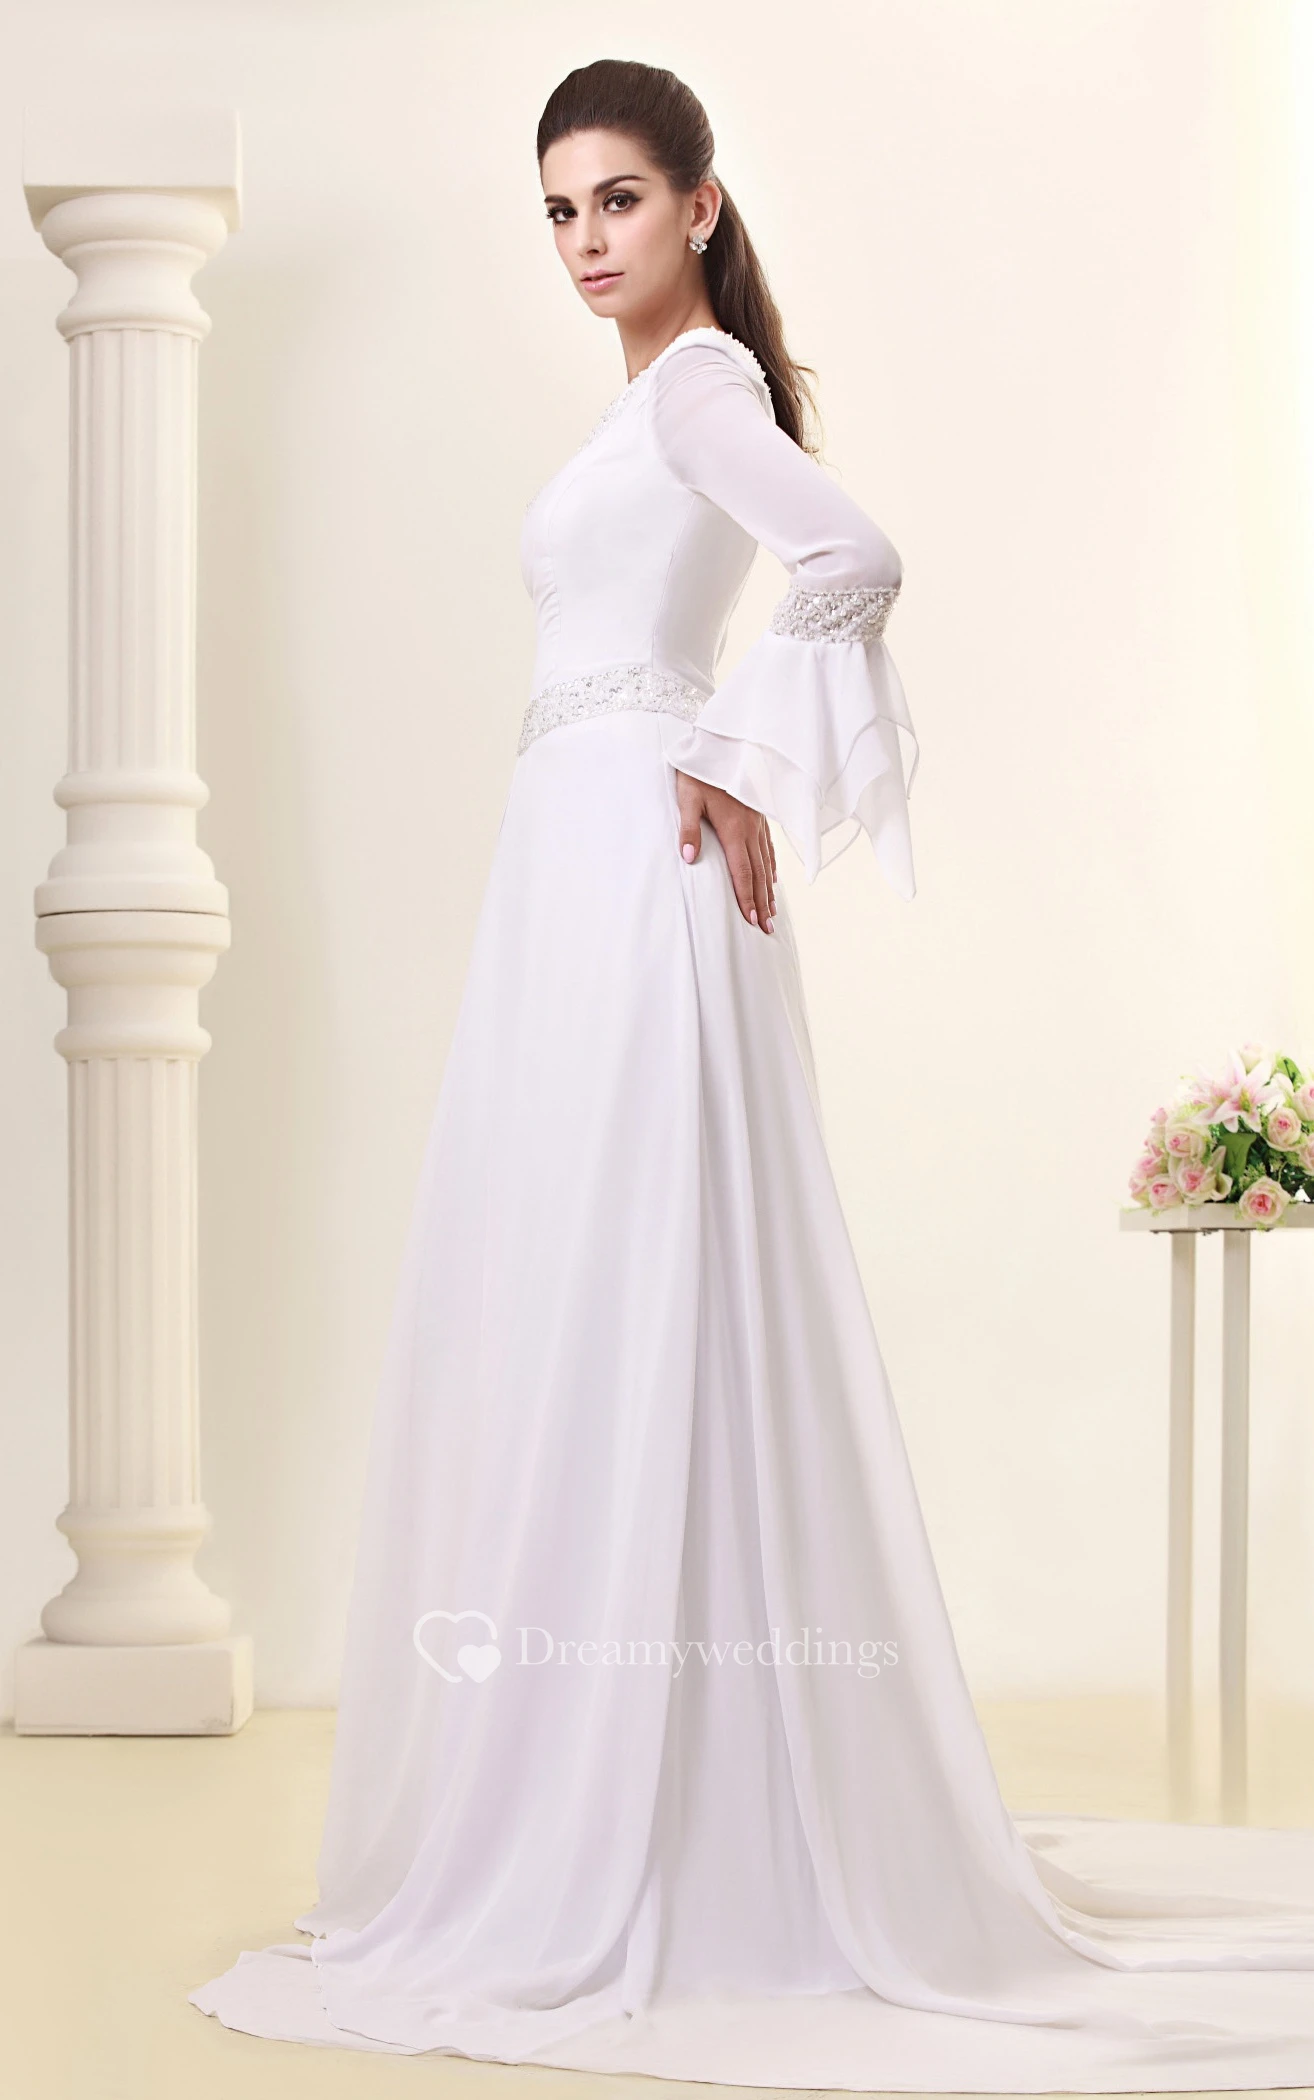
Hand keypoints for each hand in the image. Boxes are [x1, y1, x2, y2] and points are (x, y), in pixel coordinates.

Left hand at [675, 771, 776, 932]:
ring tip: (773, 912)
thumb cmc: (700, 772)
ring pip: (766, 862)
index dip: (747, 898)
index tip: (753, 921)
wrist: (721, 745)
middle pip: (759, 874)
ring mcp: (758, 822)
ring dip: (769, 890)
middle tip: (767, 928)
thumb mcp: (688, 798)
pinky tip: (773, 877)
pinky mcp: (759, 815)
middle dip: (763, 903)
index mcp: (734, 829)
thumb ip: (689, 828)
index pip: (742, 872)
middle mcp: (751, 829)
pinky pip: (769, 847)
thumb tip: (689, 858)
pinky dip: (772, 866)